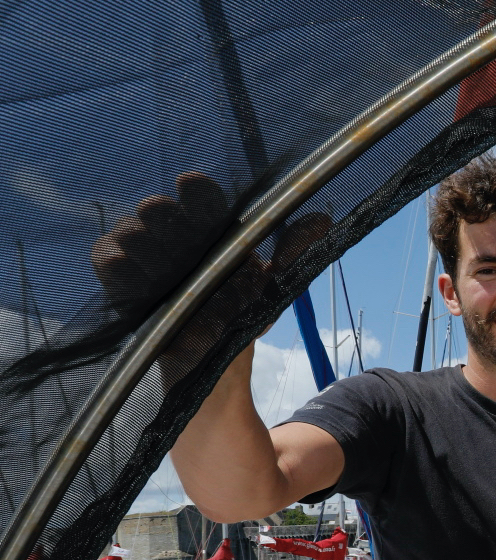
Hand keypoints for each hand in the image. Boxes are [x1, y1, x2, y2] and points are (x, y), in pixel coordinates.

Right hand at [90, 173, 329, 385]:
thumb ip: (292, 252)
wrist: (214, 374)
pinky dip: (116, 261)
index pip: (201, 199)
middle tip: (179, 238)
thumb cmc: (240, 325)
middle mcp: (179, 242)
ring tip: (164, 269)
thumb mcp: (272, 289)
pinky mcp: (124, 285)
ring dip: (144, 243)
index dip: (196, 190)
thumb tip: (326, 218)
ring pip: (131, 230)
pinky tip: (133, 269)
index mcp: (214, 236)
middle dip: (165, 217)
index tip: (192, 185)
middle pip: (159, 209)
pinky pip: (107, 257)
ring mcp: (148, 261)